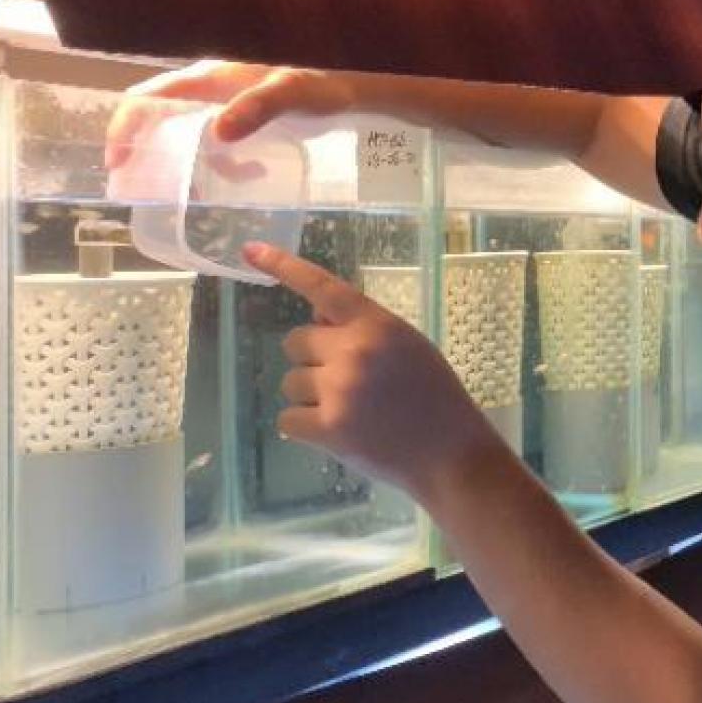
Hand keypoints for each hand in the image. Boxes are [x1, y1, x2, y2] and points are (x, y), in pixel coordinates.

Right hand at [105, 59, 354, 168]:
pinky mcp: (243, 122)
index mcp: (208, 79)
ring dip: (191, 163)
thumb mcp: (292, 92)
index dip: (125, 126)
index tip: (119, 161)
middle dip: (147, 149)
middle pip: (158, 117)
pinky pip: (219, 147)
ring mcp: (224, 106)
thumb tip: (217, 131)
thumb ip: (258, 107)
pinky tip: (250, 174)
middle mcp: (208, 90)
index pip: (147, 97)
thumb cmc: (320, 85)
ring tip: (201, 190)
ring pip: (187, 136)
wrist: (351, 90)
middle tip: (146, 186)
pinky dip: (226, 165)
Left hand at [243, 242, 497, 495]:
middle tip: (344, 381)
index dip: (283, 267)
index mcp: (376, 324)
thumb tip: (317, 324)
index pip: (322, 287)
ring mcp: (338, 389)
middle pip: (295, 342)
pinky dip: (305, 427)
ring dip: (311, 396)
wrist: (451, 452)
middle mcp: (352, 349)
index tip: (250, 250)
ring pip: (290, 382)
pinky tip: (337, 432)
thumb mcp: (408, 346)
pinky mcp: (327, 427)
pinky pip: (288, 419)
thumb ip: (365, 331)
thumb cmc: (435, 397)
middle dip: (311, 359)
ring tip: (349, 411)